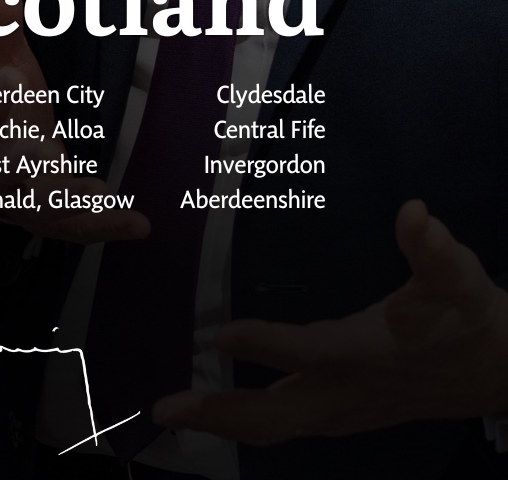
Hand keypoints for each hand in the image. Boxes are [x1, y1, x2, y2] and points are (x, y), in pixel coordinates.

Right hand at [0, 0, 149, 243]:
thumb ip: (1, 22)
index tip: (12, 82)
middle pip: (3, 165)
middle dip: (22, 160)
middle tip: (46, 155)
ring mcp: (19, 193)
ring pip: (39, 206)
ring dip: (73, 207)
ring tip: (108, 203)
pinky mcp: (46, 214)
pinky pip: (72, 225)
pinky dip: (101, 225)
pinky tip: (135, 222)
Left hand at [153, 200, 507, 442]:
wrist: (498, 368)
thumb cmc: (469, 315)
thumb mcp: (458, 275)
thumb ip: (433, 247)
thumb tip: (415, 213)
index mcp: (366, 352)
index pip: (308, 351)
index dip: (264, 344)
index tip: (218, 333)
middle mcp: (347, 389)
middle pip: (275, 413)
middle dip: (219, 413)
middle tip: (165, 408)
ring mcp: (343, 408)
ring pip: (275, 425)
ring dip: (225, 421)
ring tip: (174, 413)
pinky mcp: (343, 413)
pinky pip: (286, 424)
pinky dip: (248, 422)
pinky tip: (221, 412)